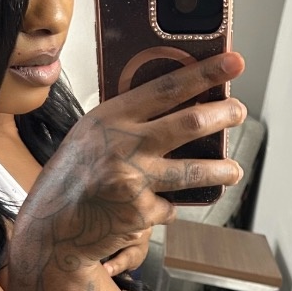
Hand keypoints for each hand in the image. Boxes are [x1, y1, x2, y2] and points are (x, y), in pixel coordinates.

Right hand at [20, 52, 246, 273]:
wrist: (52, 228)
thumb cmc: (72, 179)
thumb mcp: (90, 137)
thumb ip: (126, 123)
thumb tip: (175, 108)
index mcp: (111, 117)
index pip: (167, 87)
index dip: (205, 73)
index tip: (234, 62)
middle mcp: (123, 144)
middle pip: (190, 122)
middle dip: (224, 115)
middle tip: (239, 112)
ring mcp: (133, 180)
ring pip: (194, 171)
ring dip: (221, 170)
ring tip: (234, 170)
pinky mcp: (140, 212)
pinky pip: (170, 207)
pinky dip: (168, 207)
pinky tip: (154, 206)